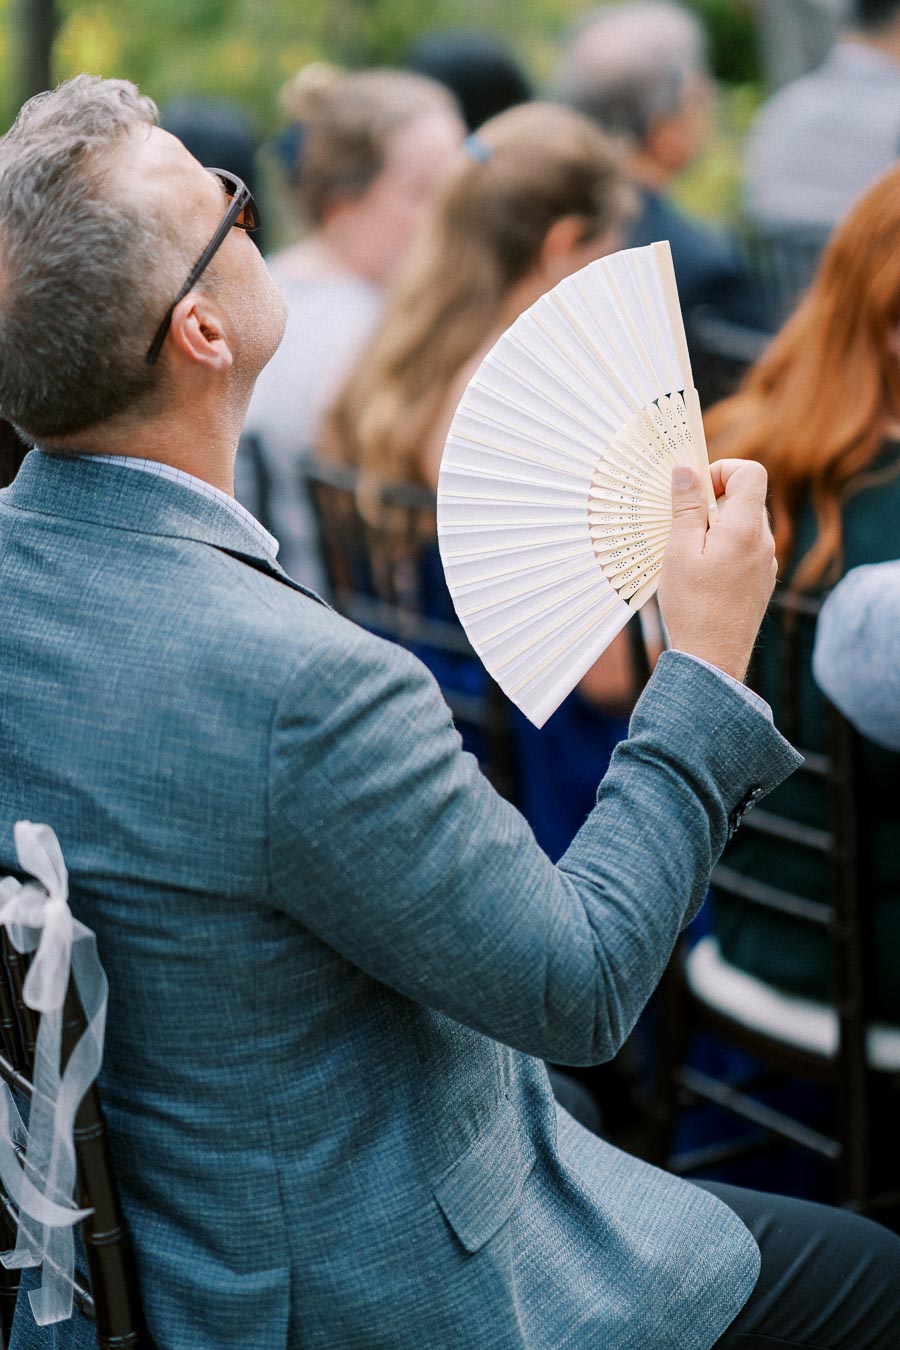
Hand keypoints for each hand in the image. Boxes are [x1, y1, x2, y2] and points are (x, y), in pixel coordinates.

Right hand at [657, 460, 776, 682]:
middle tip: (682, 525)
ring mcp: (765, 563)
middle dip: (713, 501)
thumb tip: (687, 470)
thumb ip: (687, 507)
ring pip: (743, 526)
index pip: (750, 472)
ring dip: (716, 527)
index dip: (722, 470)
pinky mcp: (760, 582)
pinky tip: (701, 575)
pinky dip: (723, 549)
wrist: (713, 659)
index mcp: (746, 528)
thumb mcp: (680, 550)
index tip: (695, 491)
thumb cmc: (693, 606)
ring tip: (688, 554)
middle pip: (745, 498)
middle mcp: (764, 542)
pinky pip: (744, 550)